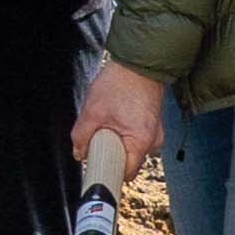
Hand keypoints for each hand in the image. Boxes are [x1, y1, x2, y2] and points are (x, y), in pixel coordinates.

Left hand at [82, 63, 168, 184]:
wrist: (139, 61)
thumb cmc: (120, 83)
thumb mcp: (93, 110)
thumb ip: (82, 136)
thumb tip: (79, 153)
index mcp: (141, 141)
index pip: (126, 173)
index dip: (110, 173)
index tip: (98, 170)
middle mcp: (154, 141)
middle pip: (129, 161)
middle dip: (112, 154)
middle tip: (100, 139)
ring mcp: (156, 132)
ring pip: (133, 149)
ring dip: (119, 142)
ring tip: (109, 123)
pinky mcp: (154, 124)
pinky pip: (137, 137)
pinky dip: (126, 133)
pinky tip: (118, 118)